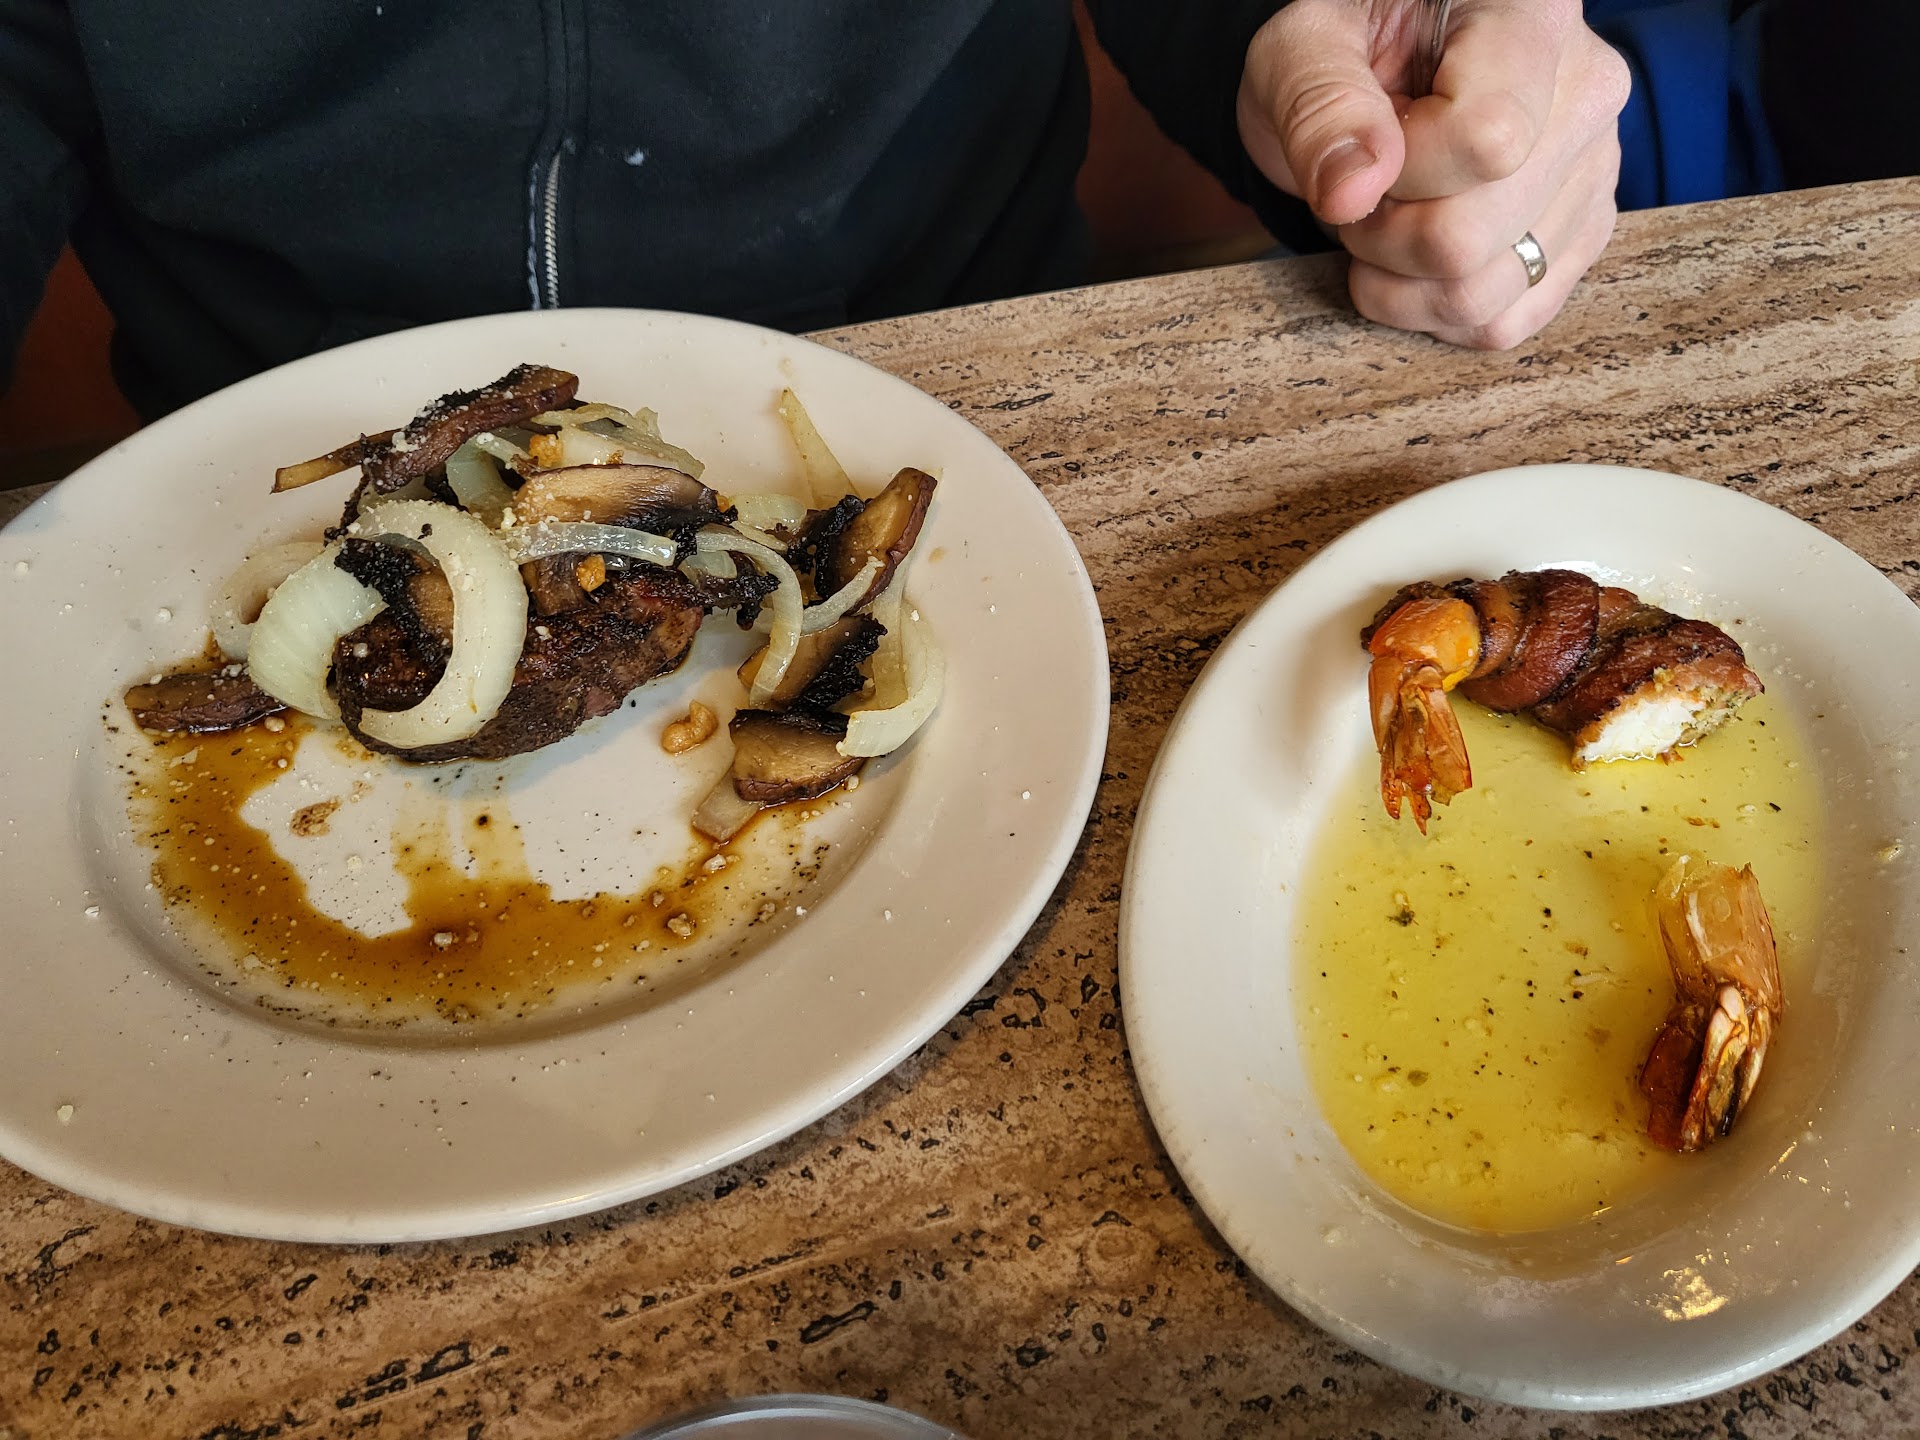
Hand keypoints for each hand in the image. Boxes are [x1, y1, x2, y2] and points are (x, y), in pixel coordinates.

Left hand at [1236, 0, 1629, 348]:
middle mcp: (1586, 88)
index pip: (1487, 141)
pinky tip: (1414, 260)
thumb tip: (1354, 191)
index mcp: (1529, 14)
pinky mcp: (1583, 231)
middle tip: (1362, 186)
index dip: (1400, 171)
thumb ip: (1319, 106)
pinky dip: (1437, 311)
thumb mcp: (1299, 51)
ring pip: (1486, 294)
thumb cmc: (1343, 49)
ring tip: (1386, 215)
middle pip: (1473, 236)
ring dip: (1401, 281)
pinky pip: (1505, 322)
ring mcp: (1593, 168)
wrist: (1379, 71)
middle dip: (1382, 234)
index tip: (1367, 144)